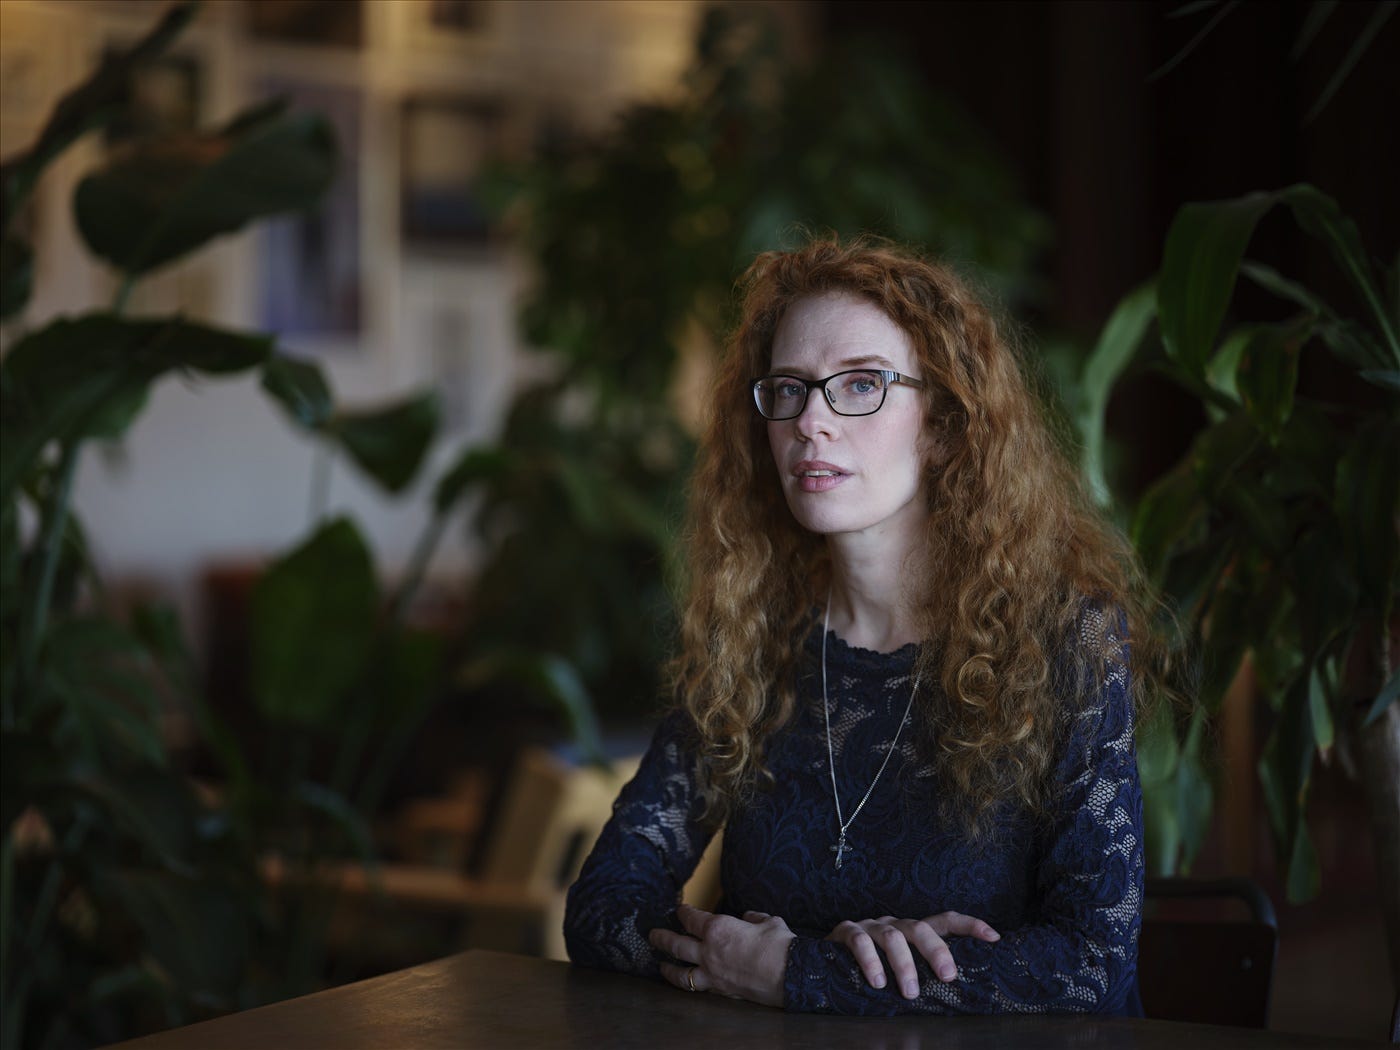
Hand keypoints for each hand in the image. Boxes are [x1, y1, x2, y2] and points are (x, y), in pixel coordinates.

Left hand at [647, 903, 794, 1006]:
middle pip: (676, 944)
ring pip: (681, 972)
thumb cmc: (779, 944)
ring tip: (660, 965)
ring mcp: (713, 973)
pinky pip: (698, 987)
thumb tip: (748, 918)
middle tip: (653, 935)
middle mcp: (709, 951)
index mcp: (718, 928)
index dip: (683, 913)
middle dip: (662, 938)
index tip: (680, 910)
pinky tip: (687, 982)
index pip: (692, 918)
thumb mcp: (768, 920)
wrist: (791, 974)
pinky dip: (689, 984)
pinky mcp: (721, 990)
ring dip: (668, 967)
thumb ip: (753, 918)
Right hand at [825, 912, 999, 998]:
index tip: (994, 938)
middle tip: (948, 976)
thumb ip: (923, 972)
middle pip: (920, 927)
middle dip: (937, 950)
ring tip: (909, 992)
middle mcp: (895, 924)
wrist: (826, 960)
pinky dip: (870, 962)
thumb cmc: (873, 968)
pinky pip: (860, 942)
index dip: (970, 925)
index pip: (945, 920)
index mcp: (913, 930)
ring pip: (892, 936)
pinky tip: (876, 982)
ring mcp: (871, 926)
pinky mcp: (846, 932)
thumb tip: (958, 992)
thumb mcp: (902, 969)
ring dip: (903, 964)